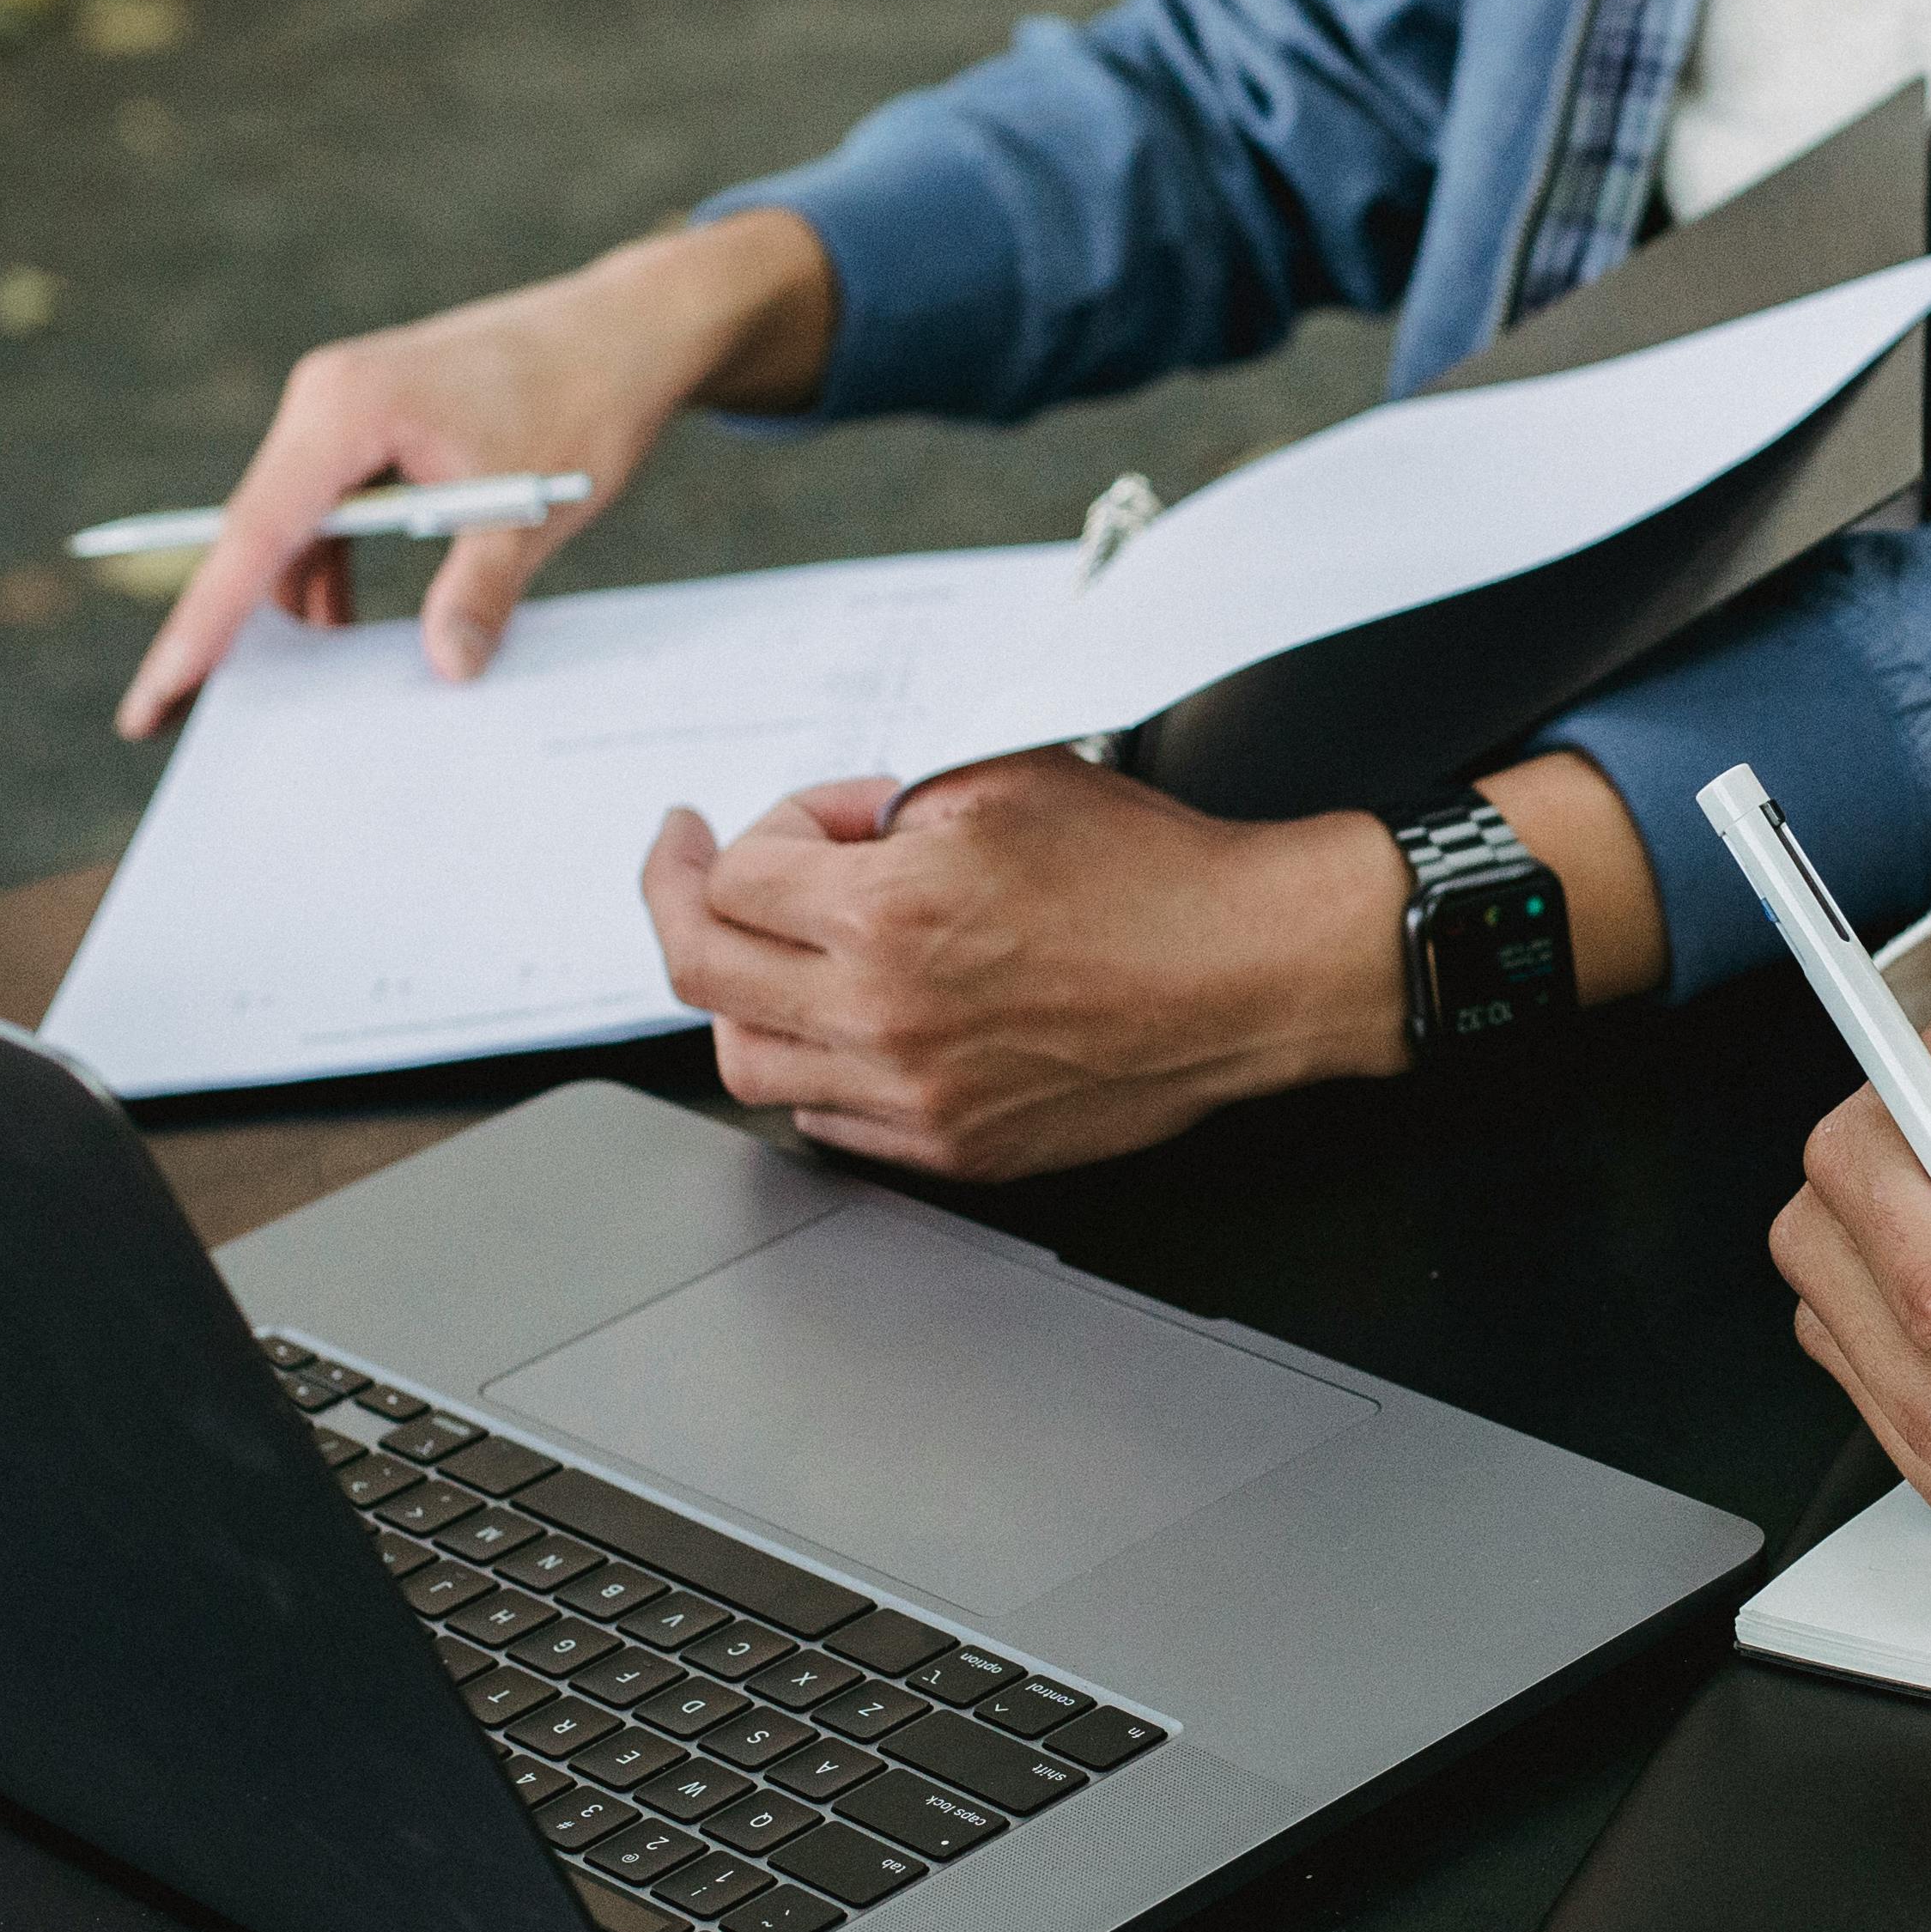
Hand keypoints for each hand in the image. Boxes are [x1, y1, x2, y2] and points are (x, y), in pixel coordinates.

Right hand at [115, 208, 836, 735]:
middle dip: (225, 623)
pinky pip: (328, 507)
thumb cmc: (583, 401)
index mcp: (347, 409)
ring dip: (294, 600)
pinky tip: (345, 631)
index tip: (161, 692)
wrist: (626, 328)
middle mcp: (325, 399)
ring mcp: (341, 407)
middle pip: (257, 531)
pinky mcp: (368, 421)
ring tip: (282, 692)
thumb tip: (447, 669)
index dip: (204, 623)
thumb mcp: (533, 510)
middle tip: (175, 714)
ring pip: (292, 524)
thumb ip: (481, 590)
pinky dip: (332, 567)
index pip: (254, 535)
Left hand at [640, 753, 1412, 1179]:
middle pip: (699, 971)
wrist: (1252, 971)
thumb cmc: (1153, 876)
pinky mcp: (954, 1148)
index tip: (809, 822)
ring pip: (746, 1061)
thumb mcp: (1004, 783)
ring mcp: (913, 1096)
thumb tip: (827, 841)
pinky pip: (826, 1118)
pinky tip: (845, 1021)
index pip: (732, 877)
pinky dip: (812, 1063)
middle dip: (678, 899)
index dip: (768, 827)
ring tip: (772, 953)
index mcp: (886, 915)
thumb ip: (885, 807)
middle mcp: (883, 1016)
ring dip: (741, 994)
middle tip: (686, 864)